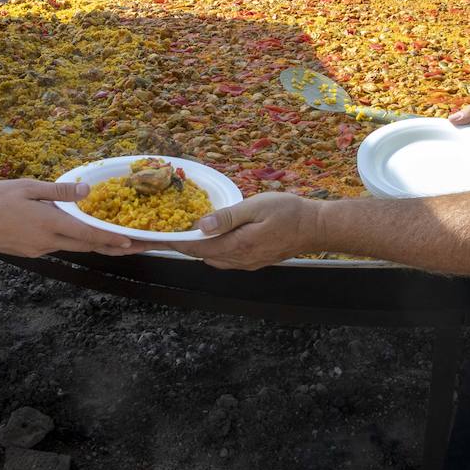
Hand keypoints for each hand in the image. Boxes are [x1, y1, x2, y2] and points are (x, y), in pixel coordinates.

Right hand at [0, 179, 147, 256]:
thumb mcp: (27, 186)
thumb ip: (58, 190)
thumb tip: (86, 190)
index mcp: (49, 223)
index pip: (88, 234)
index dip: (112, 239)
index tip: (133, 242)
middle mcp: (47, 241)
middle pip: (86, 245)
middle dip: (113, 246)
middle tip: (137, 246)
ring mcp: (39, 250)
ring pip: (72, 245)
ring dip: (93, 243)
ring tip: (115, 239)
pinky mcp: (30, 252)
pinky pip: (56, 245)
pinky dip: (71, 240)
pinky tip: (76, 231)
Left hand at [168, 192, 318, 269]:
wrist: (316, 228)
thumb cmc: (289, 212)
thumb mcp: (256, 206)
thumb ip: (227, 217)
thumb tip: (200, 225)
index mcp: (237, 245)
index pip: (196, 246)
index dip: (173, 242)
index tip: (154, 238)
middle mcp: (239, 259)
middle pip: (201, 255)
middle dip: (181, 246)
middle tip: (163, 233)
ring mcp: (247, 263)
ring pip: (212, 259)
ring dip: (197, 248)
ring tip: (182, 234)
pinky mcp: (254, 262)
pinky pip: (225, 260)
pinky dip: (212, 250)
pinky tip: (212, 238)